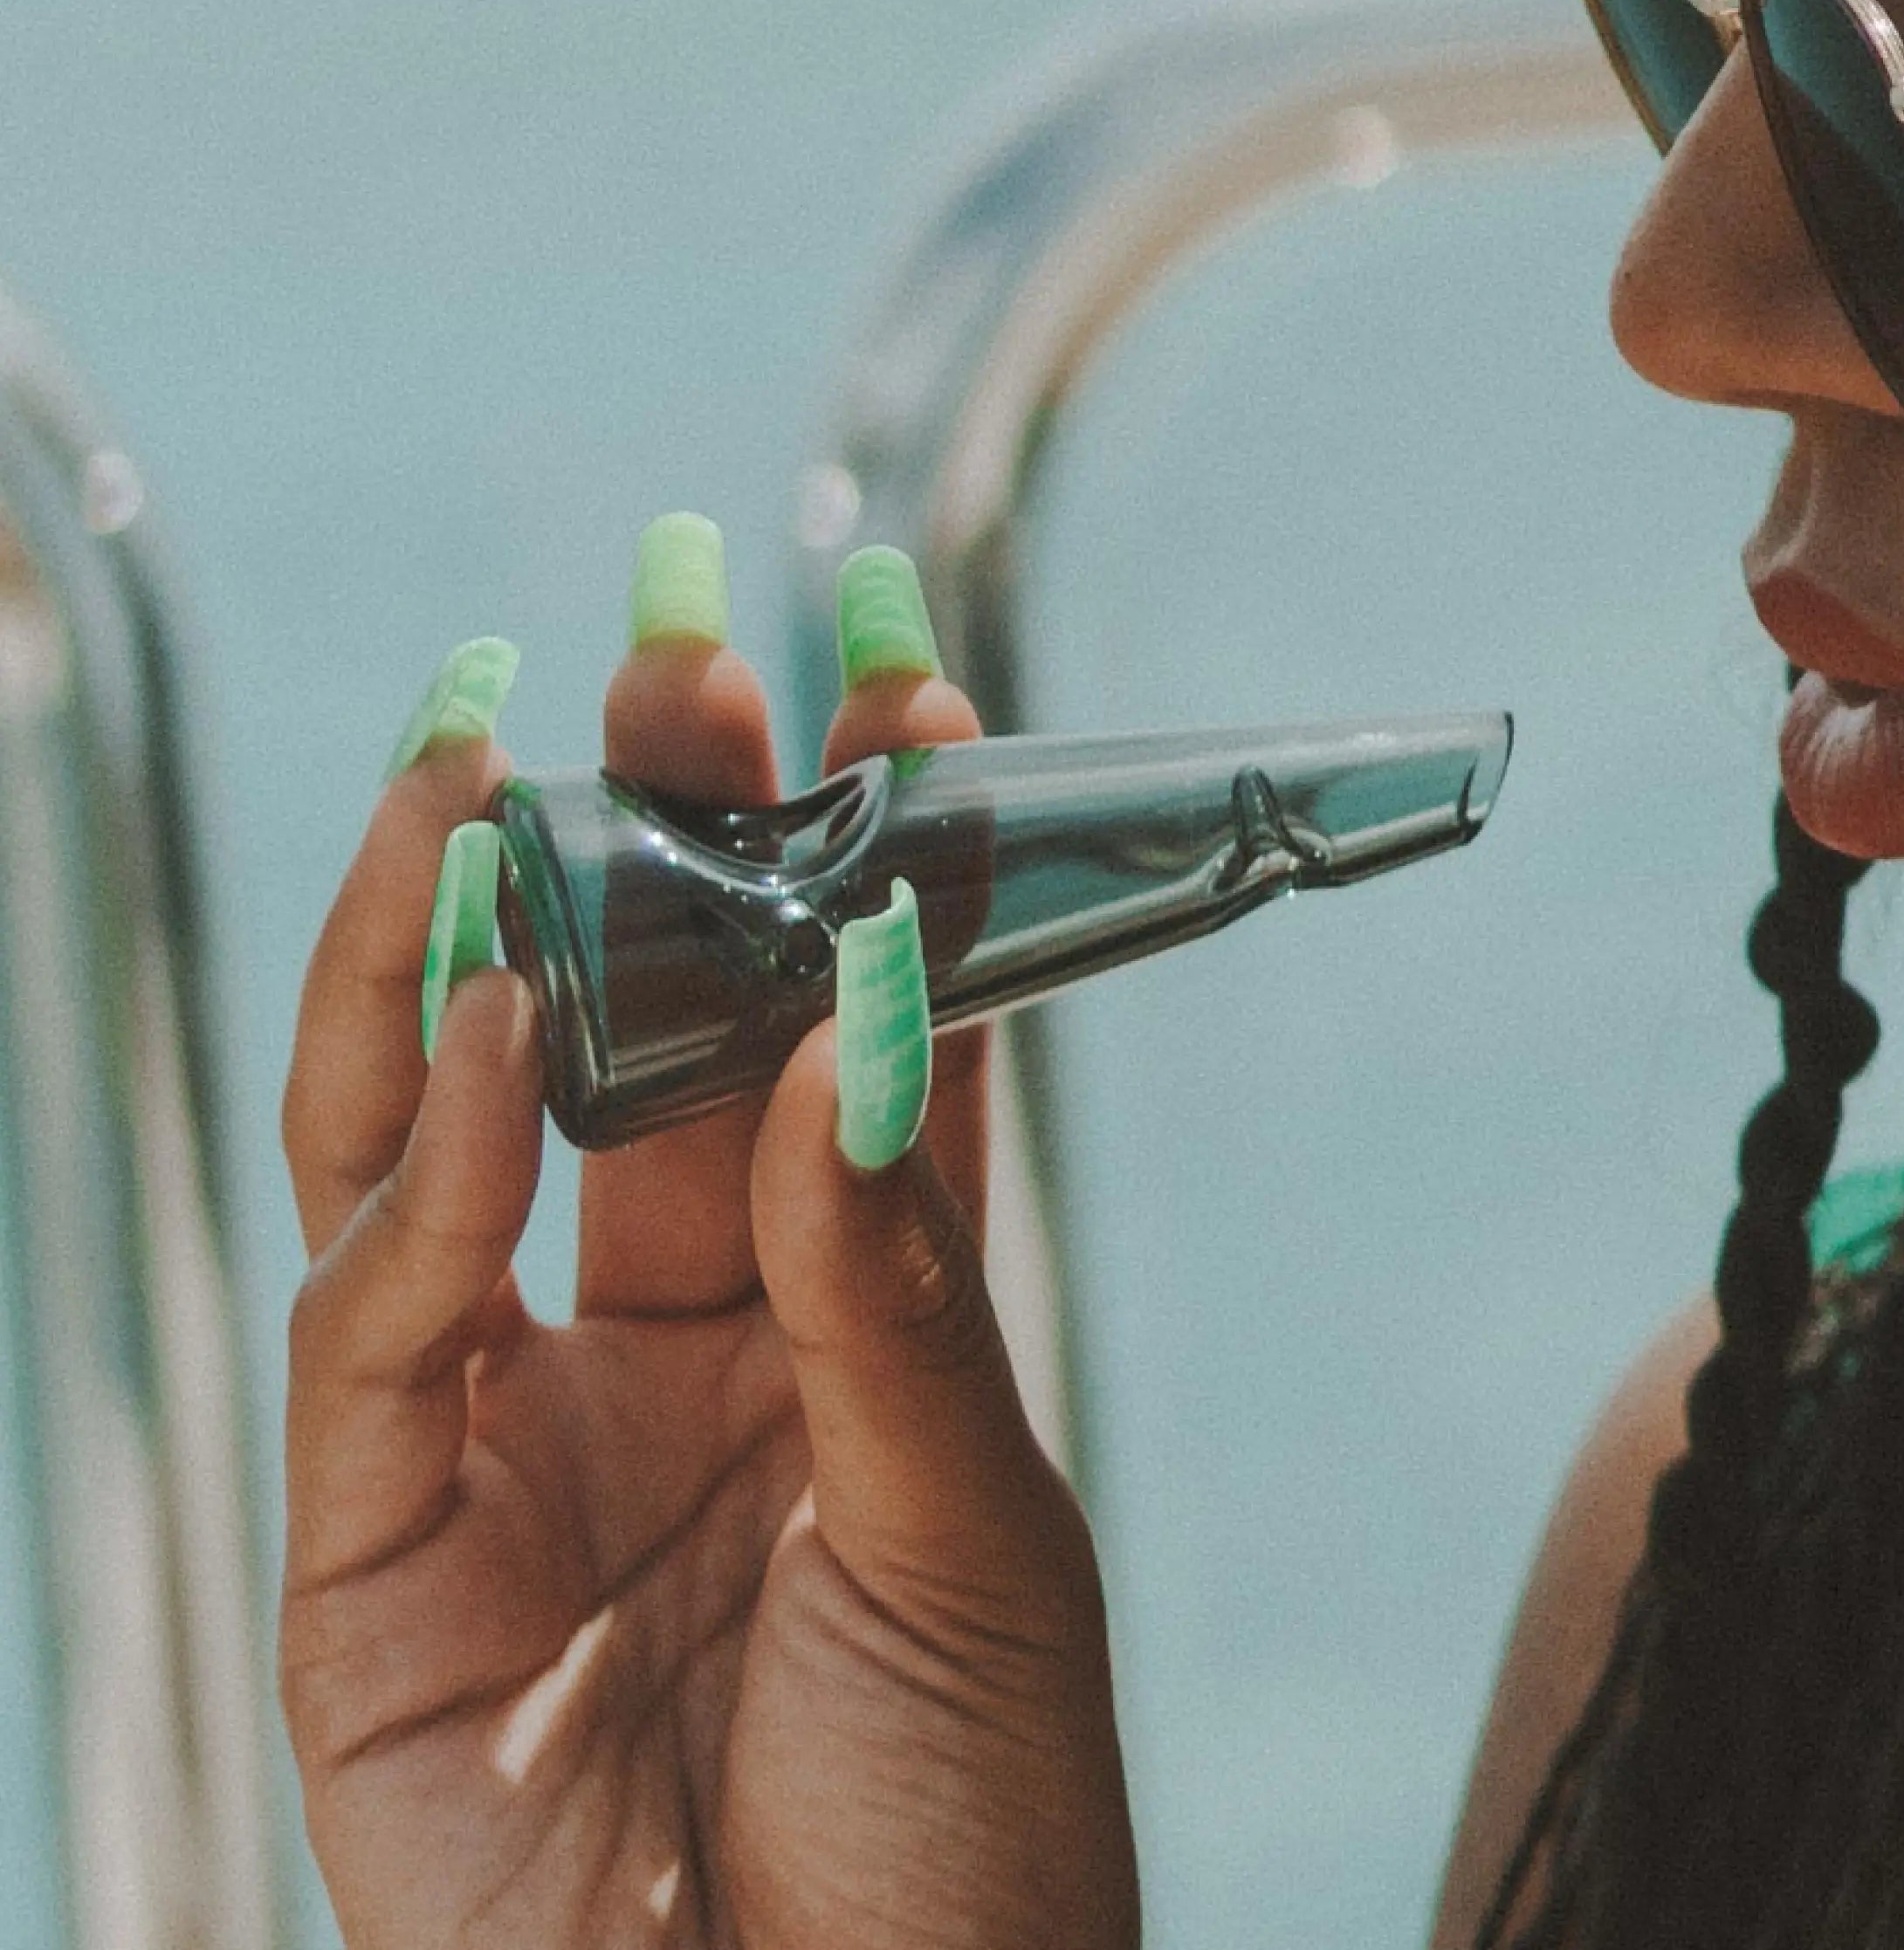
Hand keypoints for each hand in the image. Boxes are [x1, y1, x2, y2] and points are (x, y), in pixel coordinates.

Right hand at [279, 530, 1137, 1948]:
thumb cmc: (963, 1845)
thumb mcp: (967, 1530)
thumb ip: (890, 1274)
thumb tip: (862, 1004)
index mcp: (842, 1326)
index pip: (846, 1039)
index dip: (865, 863)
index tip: (896, 681)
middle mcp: (667, 1346)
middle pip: (638, 1038)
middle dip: (648, 839)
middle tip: (674, 637)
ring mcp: (506, 1427)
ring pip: (447, 1123)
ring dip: (469, 934)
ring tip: (503, 754)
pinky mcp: (372, 1541)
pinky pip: (377, 1304)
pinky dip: (425, 1151)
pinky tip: (487, 1007)